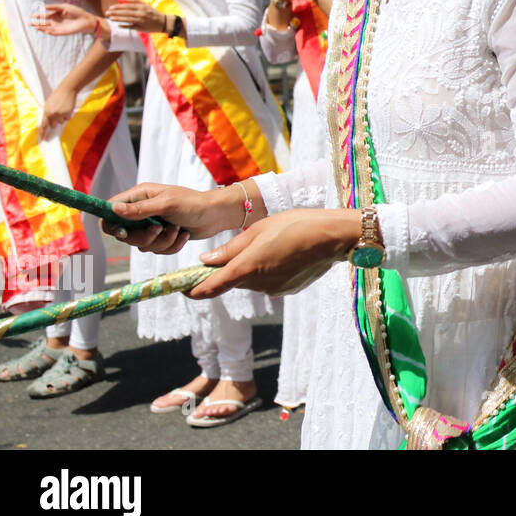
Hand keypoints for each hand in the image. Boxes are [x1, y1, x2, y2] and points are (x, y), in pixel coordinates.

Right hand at [31, 2, 99, 36]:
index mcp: (55, 15)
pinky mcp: (63, 32)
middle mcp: (56, 21)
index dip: (38, 16)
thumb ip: (54, 7)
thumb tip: (44, 7)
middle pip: (44, 23)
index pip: (44, 16)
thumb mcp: (64, 7)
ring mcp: (58, 27)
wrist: (86, 19)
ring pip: (47, 28)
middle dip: (36, 23)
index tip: (32, 16)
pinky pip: (54, 33)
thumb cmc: (76, 12)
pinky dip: (49, 32)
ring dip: (41, 28)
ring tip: (35, 27)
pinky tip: (45, 30)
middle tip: (30, 23)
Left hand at [40, 85, 77, 139]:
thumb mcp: (48, 104)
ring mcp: (60, 114)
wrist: (67, 90)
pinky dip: (67, 115)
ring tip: (62, 109)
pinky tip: (67, 108)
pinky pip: (67, 118)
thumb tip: (48, 122)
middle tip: (57, 114)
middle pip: (53, 125)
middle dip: (55, 122)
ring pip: (61, 122)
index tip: (43, 138)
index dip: (43, 132)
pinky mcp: (67, 113)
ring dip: (62, 118)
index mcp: (46, 111)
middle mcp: (52, 114)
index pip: (43, 124)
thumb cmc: (57, 96)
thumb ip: (47, 112)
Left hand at [105, 0, 167, 32]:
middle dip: (115, 13)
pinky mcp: (141, 28)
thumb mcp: (146, 5)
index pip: (127, 6)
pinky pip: (131, 27)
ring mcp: (141, 21)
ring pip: (127, 19)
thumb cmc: (153, 13)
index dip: (118, 7)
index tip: (110, 8)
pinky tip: (118, 25)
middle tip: (107, 13)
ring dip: (118, 19)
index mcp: (141, 7)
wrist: (163, 22)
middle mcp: (141, 13)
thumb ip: (135, 1)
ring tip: (110, 18)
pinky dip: (125, 26)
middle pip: (125, 12)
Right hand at [106, 183, 241, 246]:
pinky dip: (171, 246)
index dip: (111, 223)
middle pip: (124, 234)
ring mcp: (152, 225)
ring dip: (161, 242)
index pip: (110, 210)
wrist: (217, 215)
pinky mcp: (162, 237)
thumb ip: (140, 209)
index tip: (123, 232)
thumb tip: (114, 209)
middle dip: (144, 236)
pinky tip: (183, 235)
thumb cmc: (194, 204)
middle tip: (159, 229)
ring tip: (177, 229)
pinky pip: (157, 250)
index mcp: (139, 196)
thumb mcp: (166, 205)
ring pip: (142, 245)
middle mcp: (142, 211)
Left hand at [189, 209, 358, 298]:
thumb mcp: (258, 229)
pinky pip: (269, 282)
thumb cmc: (296, 224)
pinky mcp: (288, 289)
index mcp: (247, 267)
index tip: (181, 289)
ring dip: (252, 268)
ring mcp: (274, 289)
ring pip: (252, 280)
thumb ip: (230, 249)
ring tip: (270, 244)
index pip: (210, 288)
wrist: (334, 236)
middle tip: (238, 248)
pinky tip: (284, 253)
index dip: (192, 290)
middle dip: (229, 270)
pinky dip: (269, 271)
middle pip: (233, 281)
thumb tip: (205, 261)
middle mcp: (258, 284)